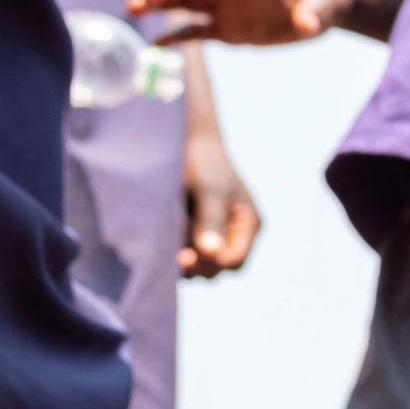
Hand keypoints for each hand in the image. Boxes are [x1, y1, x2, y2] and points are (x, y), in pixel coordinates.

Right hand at [133, 0, 365, 44]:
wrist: (326, 10)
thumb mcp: (325, 5)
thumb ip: (313, 13)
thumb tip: (306, 24)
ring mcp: (226, 8)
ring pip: (186, 3)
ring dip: (159, 5)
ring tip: (132, 8)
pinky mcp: (227, 30)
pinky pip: (196, 31)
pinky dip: (176, 36)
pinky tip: (155, 44)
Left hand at [180, 126, 260, 276]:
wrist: (180, 140)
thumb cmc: (203, 159)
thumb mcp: (210, 187)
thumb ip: (211, 219)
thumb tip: (210, 251)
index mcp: (248, 224)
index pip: (234, 261)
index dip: (214, 262)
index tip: (188, 255)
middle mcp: (231, 236)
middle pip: (215, 269)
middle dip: (195, 263)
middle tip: (175, 252)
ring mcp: (208, 237)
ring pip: (195, 266)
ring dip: (180, 258)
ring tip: (168, 238)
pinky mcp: (187, 236)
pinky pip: (180, 256)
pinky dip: (170, 252)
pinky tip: (161, 236)